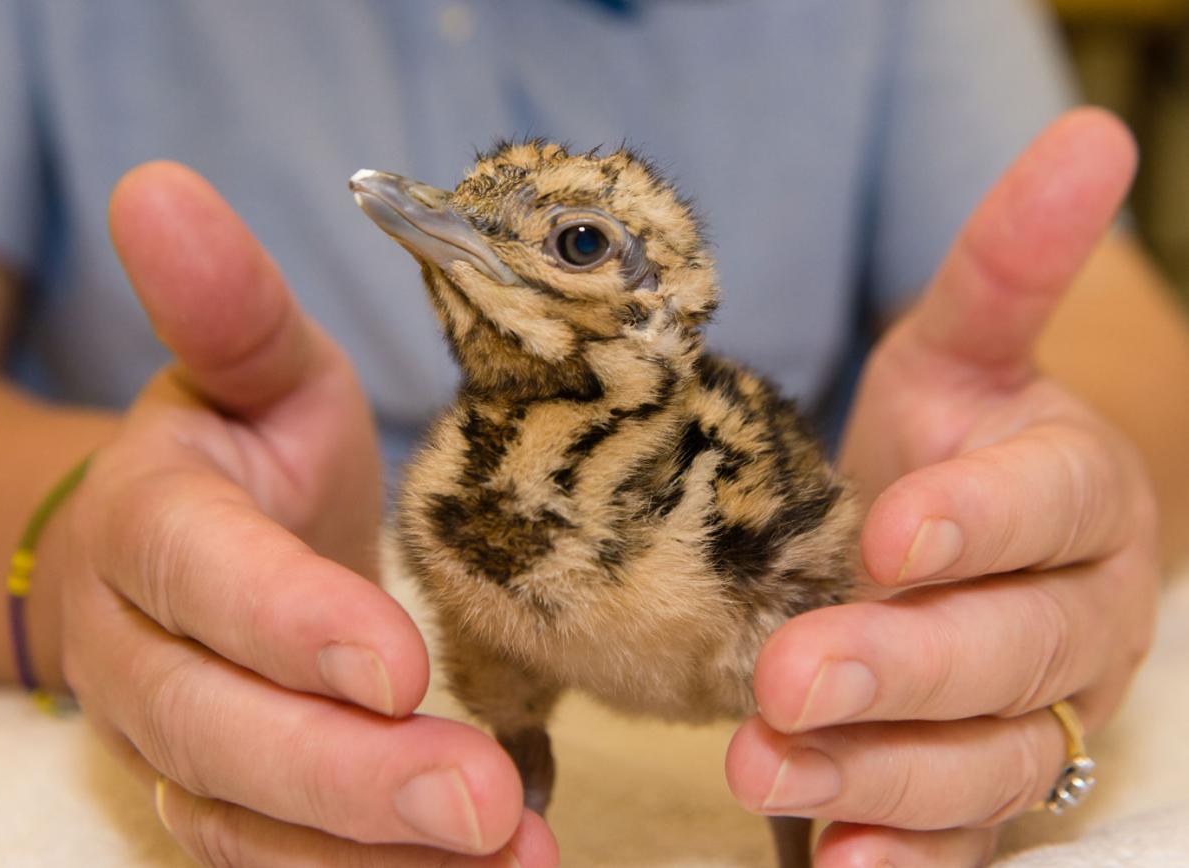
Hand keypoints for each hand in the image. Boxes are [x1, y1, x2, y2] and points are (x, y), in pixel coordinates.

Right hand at [47, 163, 556, 866]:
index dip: (286, 620)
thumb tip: (158, 188)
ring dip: (375, 855)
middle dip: (347, 774)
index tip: (394, 660)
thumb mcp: (257, 363)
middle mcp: (139, 649)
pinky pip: (277, 866)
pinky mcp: (218, 803)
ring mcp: (171, 742)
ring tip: (516, 859)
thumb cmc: (250, 444)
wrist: (207, 541)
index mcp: (151, 523)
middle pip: (215, 728)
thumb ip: (228, 303)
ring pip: (245, 821)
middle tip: (484, 801)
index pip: (201, 576)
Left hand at [726, 109, 1159, 865]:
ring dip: (877, 769)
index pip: (1050, 503)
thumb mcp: (955, 352)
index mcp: (1078, 493)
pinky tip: (839, 863)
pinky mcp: (985, 785)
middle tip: (788, 673)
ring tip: (764, 765)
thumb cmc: (943, 447)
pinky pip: (960, 833)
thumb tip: (1087, 135)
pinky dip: (904, 853)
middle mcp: (1076, 613)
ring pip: (983, 755)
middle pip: (1009, 647)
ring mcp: (1034, 712)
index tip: (891, 530)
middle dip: (901, 664)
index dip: (979, 519)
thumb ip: (1005, 266)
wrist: (943, 549)